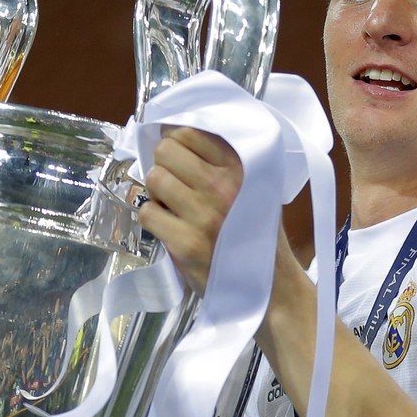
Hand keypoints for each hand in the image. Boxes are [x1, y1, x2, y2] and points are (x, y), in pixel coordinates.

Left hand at [138, 127, 243, 292]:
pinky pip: (148, 212)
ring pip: (154, 179)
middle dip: (165, 164)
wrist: (269, 284)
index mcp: (240, 167)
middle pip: (166, 151)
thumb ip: (224, 161)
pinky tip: (171, 226)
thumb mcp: (256, 186)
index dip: (175, 140)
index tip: (178, 153)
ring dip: (158, 191)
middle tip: (175, 181)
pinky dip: (154, 218)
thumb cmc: (258, 232)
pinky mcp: (184, 243)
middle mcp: (221, 187)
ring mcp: (202, 215)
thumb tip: (176, 136)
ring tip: (173, 204)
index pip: (188, 132)